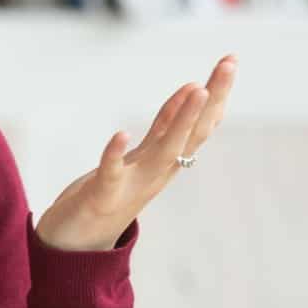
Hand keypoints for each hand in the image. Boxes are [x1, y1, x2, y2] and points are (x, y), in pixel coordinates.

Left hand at [35, 55, 235, 251]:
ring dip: (180, 121)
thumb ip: (165, 127)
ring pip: (163, 151)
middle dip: (212, 98)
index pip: (199, 126)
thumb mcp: (143, 156)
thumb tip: (192, 90)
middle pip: (192, 133)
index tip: (231, 61)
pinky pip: (111, 173)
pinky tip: (121, 134)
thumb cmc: (110, 196)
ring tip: (197, 89)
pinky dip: (116, 154)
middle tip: (229, 64)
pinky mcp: (101, 197)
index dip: (216, 95)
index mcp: (166, 162)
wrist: (76, 247)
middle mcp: (156, 173)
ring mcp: (132, 186)